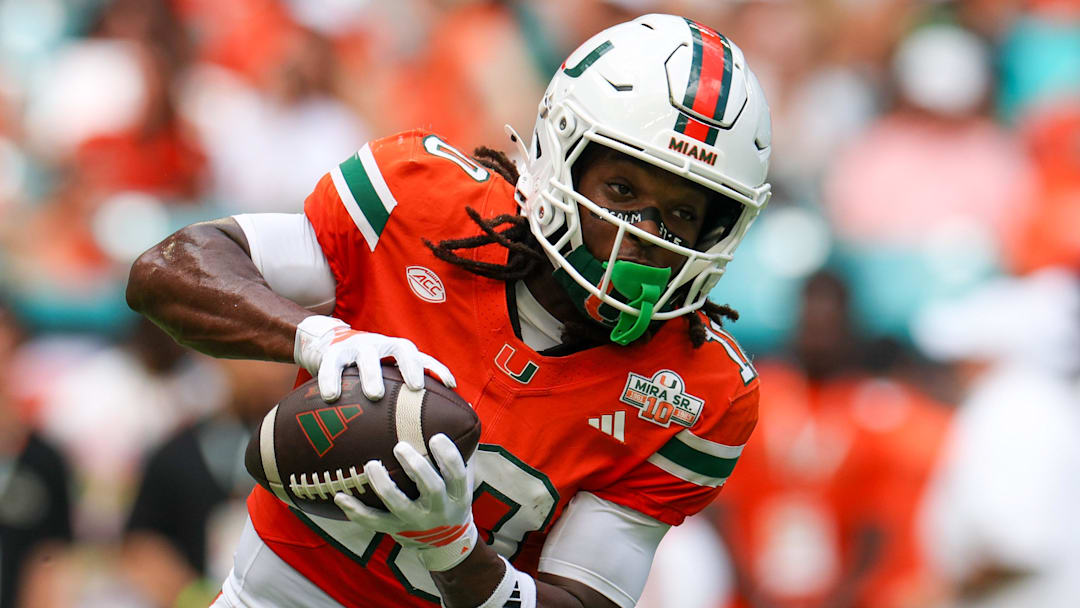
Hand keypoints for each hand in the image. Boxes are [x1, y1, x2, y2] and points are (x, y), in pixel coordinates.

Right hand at [293, 315, 455, 400]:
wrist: (329, 346)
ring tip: (375, 395)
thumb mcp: (387, 374)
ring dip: (373, 374)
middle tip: (416, 388)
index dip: (436, 368)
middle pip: (400, 348)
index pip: (422, 356)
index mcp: (396, 351)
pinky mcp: (333, 353)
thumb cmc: (367, 370)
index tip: (450, 385)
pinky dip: (331, 379)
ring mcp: (357, 347)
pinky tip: (331, 397)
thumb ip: (408, 392)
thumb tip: (443, 418)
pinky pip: (332, 365)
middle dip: (410, 366)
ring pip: (368, 356)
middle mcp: (381, 345)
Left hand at [334, 434, 477, 571]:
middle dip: (416, 467)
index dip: (448, 456)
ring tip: (371, 465)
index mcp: (457, 495)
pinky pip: (373, 521)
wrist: (447, 542)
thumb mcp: (465, 478)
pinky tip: (339, 496)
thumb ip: (464, 447)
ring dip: (383, 485)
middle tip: (400, 446)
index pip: (457, 474)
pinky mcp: (395, 529)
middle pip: (431, 489)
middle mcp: (438, 509)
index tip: (435, 437)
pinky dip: (355, 511)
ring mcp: (415, 521)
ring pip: (398, 505)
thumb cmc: (452, 496)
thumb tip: (462, 405)